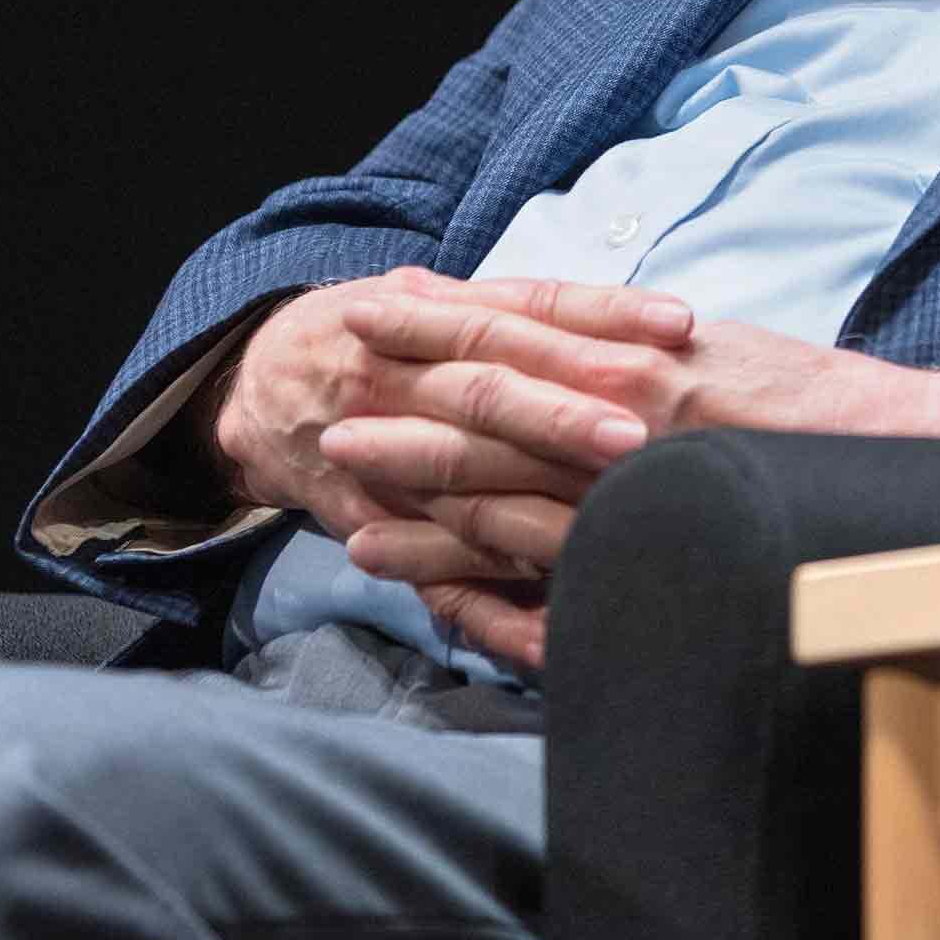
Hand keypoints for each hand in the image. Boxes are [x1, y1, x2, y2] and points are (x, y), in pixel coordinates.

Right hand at [205, 270, 690, 667]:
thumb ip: (522, 308)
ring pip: (465, 494)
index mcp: (430, 315)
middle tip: (641, 433)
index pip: (527, 309)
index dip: (603, 315)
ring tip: (610, 532)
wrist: (260, 385)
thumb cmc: (380, 334)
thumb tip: (640, 318)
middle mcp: (402, 382)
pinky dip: (495, 616)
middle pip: (490, 396)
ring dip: (537, 518)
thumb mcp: (436, 297)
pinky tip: (553, 642)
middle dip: (564, 416)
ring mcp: (383, 463)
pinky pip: (437, 581)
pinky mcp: (375, 530)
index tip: (678, 324)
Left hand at [321, 284, 935, 617]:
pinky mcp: (643, 541)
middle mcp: (621, 403)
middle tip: (324, 400)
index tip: (375, 309)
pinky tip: (422, 582)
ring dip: (412, 490)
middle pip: (484, 401)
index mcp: (634, 346)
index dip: (438, 318)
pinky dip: (471, 572)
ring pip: (496, 486)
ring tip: (341, 493)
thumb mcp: (716, 344)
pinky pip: (539, 566)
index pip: (513, 324)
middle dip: (399, 400)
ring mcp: (629, 478)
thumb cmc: (810, 399)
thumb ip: (637, 340)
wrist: (896, 449)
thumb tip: (578, 326)